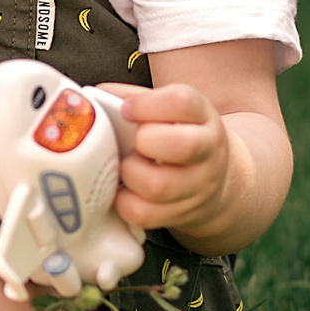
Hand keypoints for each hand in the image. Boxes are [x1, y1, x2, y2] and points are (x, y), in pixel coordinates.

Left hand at [97, 80, 233, 233]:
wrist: (215, 180)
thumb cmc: (177, 136)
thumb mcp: (168, 110)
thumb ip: (134, 99)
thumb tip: (94, 96)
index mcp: (202, 116)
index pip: (183, 103)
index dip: (148, 104)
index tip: (127, 109)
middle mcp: (208, 150)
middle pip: (182, 146)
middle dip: (144, 142)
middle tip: (133, 142)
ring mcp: (199, 186)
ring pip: (159, 186)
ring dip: (130, 174)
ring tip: (126, 166)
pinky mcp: (182, 214)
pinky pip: (144, 214)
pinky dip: (123, 202)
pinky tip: (123, 189)